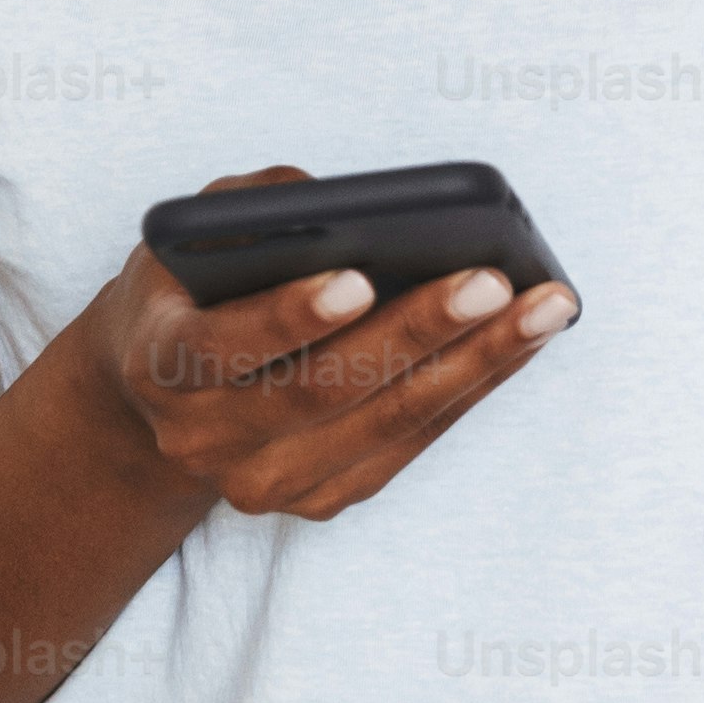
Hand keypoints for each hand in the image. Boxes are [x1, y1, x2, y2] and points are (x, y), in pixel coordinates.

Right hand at [75, 164, 572, 524]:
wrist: (163, 392)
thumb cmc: (192, 287)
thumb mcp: (192, 232)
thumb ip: (251, 206)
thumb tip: (343, 202)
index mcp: (160, 365)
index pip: (224, 346)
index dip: (290, 316)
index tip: (360, 277)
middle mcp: (205, 439)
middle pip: (323, 391)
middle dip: (416, 331)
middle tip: (492, 280)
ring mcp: (262, 483)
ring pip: (383, 426)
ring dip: (473, 363)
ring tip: (543, 306)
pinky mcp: (318, 500)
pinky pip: (409, 444)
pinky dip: (470, 388)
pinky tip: (521, 340)